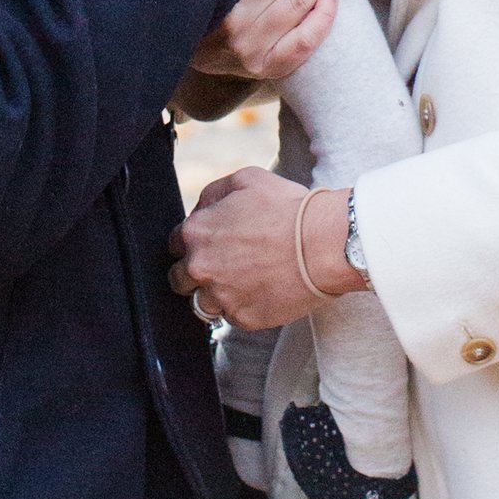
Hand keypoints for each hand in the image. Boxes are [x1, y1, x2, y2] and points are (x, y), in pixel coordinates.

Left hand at [171, 172, 362, 328]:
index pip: (174, 245)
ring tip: (241, 284)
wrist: (323, 245)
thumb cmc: (288, 208)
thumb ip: (214, 193)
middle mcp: (200, 267)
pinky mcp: (243, 318)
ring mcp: (220, 296)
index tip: (211, 246)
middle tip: (223, 267)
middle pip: (179, 279)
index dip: (192, 244)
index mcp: (196, 233)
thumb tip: (203, 208)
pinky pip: (232, 318)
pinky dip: (243, 307)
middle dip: (195, 274)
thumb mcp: (246, 179)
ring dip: (214, 296)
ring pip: (200, 305)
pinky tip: (261, 292)